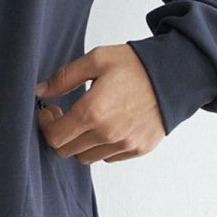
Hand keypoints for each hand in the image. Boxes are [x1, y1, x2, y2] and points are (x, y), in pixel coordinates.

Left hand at [34, 44, 165, 163]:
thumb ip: (64, 78)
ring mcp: (125, 144)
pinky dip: (101, 146)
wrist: (177, 75)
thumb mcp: (96, 60)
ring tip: (87, 120)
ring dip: (79, 142)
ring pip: (86, 157)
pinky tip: (107, 125)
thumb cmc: (135, 65)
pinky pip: (108, 157)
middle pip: (67, 151)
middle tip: (64, 115)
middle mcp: (108, 134)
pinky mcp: (139, 149)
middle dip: (59, 135)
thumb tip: (39, 91)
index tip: (51, 111)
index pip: (55, 137)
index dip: (46, 125)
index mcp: (93, 112)